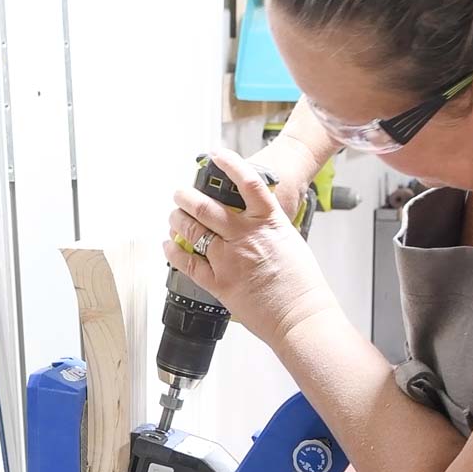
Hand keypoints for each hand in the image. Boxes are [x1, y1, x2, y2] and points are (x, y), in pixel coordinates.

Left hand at [164, 148, 338, 348]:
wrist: (301, 316)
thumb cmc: (303, 286)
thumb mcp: (292, 244)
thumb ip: (270, 231)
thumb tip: (256, 226)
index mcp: (268, 223)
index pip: (247, 182)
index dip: (230, 164)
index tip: (217, 155)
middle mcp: (245, 236)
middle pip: (206, 207)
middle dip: (187, 196)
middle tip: (180, 194)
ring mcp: (229, 259)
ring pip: (192, 230)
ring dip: (177, 219)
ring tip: (173, 216)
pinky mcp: (219, 283)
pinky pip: (188, 263)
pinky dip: (174, 251)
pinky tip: (169, 245)